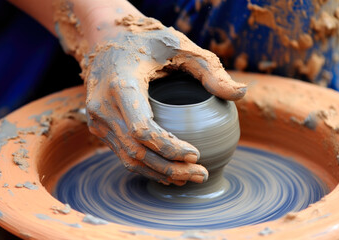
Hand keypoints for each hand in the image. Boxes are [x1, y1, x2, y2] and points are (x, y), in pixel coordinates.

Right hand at [83, 15, 245, 184]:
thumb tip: (240, 93)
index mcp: (120, 85)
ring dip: (159, 172)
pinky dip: (146, 166)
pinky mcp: (99, 126)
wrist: (107, 39)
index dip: (170, 149)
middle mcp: (103, 107)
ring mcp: (97, 120)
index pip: (143, 130)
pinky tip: (169, 171)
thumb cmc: (146, 42)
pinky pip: (123, 154)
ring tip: (189, 177)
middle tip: (200, 174)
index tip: (197, 154)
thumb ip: (210, 69)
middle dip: (170, 167)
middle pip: (137, 151)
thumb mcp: (179, 45)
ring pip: (128, 158)